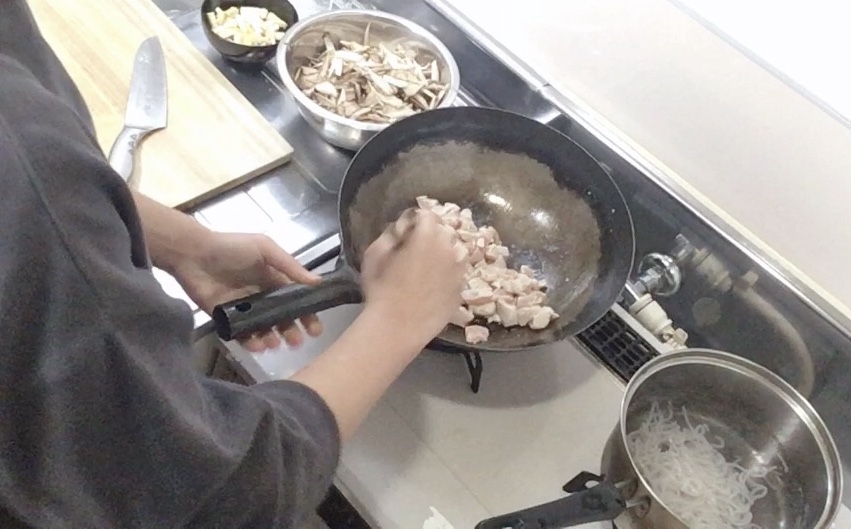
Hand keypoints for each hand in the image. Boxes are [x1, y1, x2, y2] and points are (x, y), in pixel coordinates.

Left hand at [171, 232, 322, 351]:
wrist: (193, 254)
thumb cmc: (231, 248)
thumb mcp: (265, 248)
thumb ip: (290, 266)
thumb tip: (318, 282)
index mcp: (273, 279)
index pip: (296, 300)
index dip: (307, 314)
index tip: (315, 328)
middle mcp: (261, 296)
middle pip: (282, 319)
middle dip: (292, 331)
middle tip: (298, 342)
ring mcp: (244, 309)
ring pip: (264, 330)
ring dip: (273, 339)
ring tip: (275, 343)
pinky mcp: (226, 319)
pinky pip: (242, 335)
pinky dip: (251, 343)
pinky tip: (258, 345)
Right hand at [359, 209, 466, 348]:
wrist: (397, 328)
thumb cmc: (381, 291)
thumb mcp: (375, 254)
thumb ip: (390, 234)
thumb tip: (401, 230)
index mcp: (427, 236)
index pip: (428, 215)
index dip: (415, 222)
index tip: (406, 232)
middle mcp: (448, 249)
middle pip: (443, 232)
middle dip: (431, 237)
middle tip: (415, 251)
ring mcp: (459, 270)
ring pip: (454, 253)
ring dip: (442, 255)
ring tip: (426, 269)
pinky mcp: (461, 290)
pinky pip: (456, 275)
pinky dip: (448, 275)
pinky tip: (433, 286)